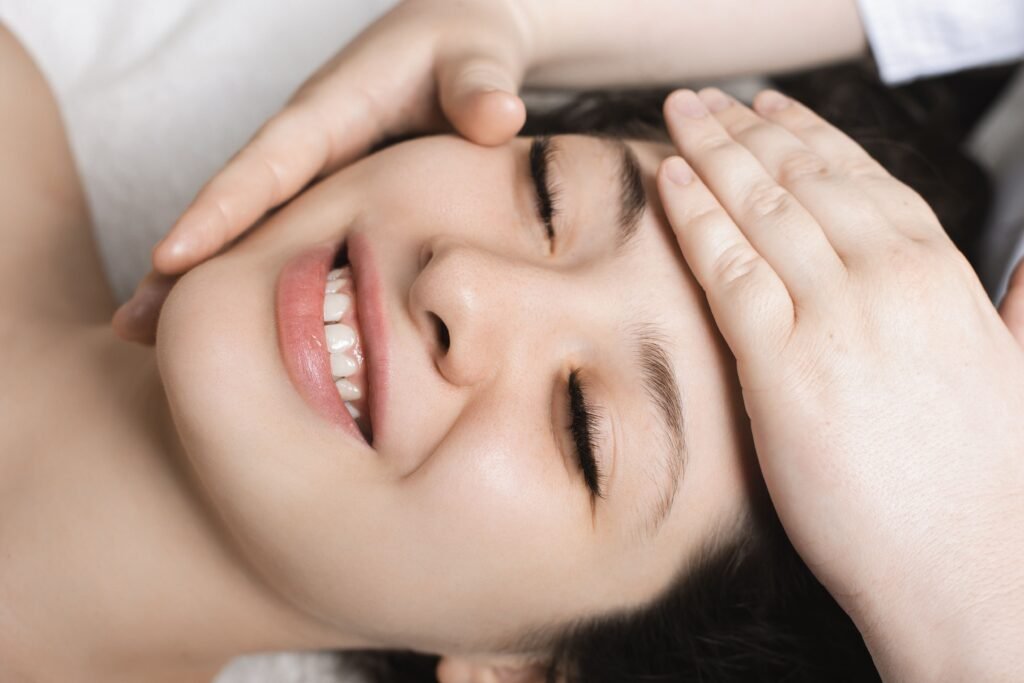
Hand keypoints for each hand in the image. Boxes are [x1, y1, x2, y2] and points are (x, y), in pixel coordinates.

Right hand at [113, 0, 531, 342]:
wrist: (459, 42)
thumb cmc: (465, 48)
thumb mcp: (475, 57)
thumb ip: (478, 87)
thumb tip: (497, 117)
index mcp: (333, 110)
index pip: (269, 163)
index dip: (221, 209)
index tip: (171, 256)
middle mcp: (308, 145)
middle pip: (235, 205)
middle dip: (181, 261)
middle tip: (133, 327)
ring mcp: (314, 173)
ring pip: (248, 229)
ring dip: (199, 279)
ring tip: (147, 341)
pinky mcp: (328, 195)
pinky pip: (281, 238)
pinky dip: (247, 276)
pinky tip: (229, 326)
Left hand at [657, 88, 1023, 679]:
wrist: (970, 567)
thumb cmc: (986, 483)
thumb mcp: (1015, 368)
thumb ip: (1016, 307)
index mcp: (941, 273)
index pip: (861, 177)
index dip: (804, 136)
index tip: (767, 111)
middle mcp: (890, 278)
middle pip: (801, 178)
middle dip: (745, 130)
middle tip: (703, 102)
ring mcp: (836, 316)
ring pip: (761, 208)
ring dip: (711, 152)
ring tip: (678, 118)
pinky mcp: (783, 365)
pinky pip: (727, 269)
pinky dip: (693, 217)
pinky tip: (668, 181)